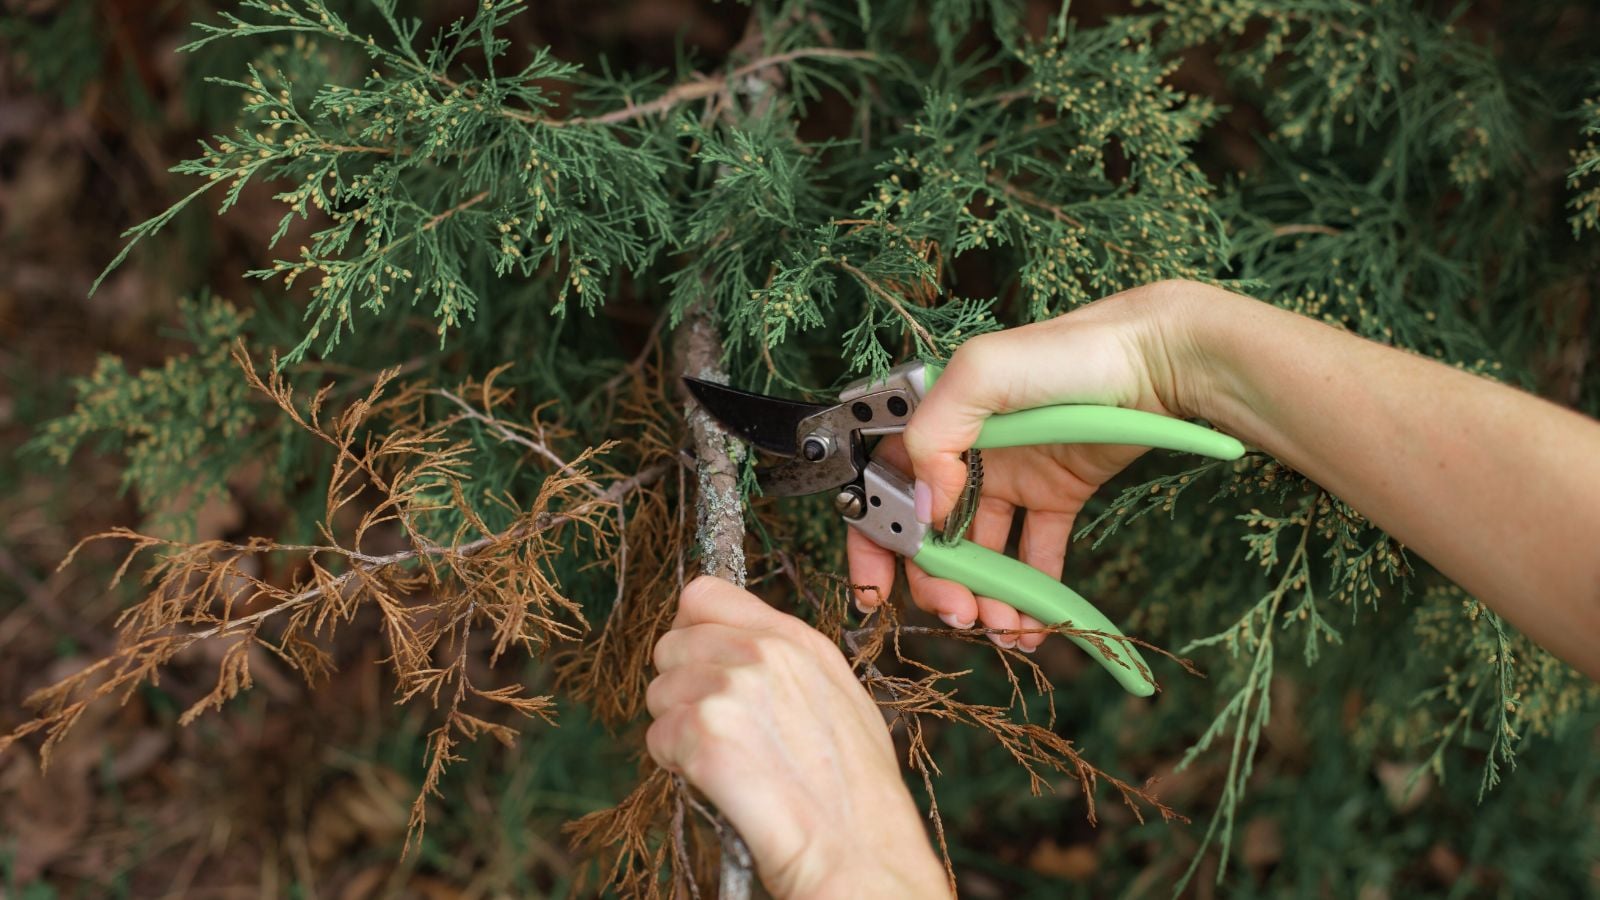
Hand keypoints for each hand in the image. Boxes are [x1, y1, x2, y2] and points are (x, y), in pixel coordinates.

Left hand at [646, 575, 949, 898]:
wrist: (862, 853)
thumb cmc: (857, 793)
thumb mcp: (840, 699)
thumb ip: (786, 662)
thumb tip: (733, 648)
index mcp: (798, 639)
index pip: (703, 595)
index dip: (691, 631)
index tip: (700, 665)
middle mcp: (764, 652)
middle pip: (670, 645)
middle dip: (680, 688)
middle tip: (714, 730)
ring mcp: (732, 690)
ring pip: (659, 693)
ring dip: (677, 730)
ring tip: (724, 762)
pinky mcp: (705, 736)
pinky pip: (656, 739)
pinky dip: (675, 767)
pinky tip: (717, 784)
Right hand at [848, 280, 1216, 649]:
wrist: (1156, 358)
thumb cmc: (1067, 351)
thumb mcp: (980, 373)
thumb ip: (932, 436)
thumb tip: (925, 509)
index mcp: (938, 422)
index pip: (886, 489)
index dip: (876, 543)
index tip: (876, 592)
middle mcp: (968, 454)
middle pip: (933, 534)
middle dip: (938, 583)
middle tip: (960, 613)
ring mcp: (1013, 477)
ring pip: (982, 553)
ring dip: (983, 596)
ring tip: (1002, 625)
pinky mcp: (1057, 495)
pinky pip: (1035, 554)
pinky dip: (1030, 593)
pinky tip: (1031, 623)